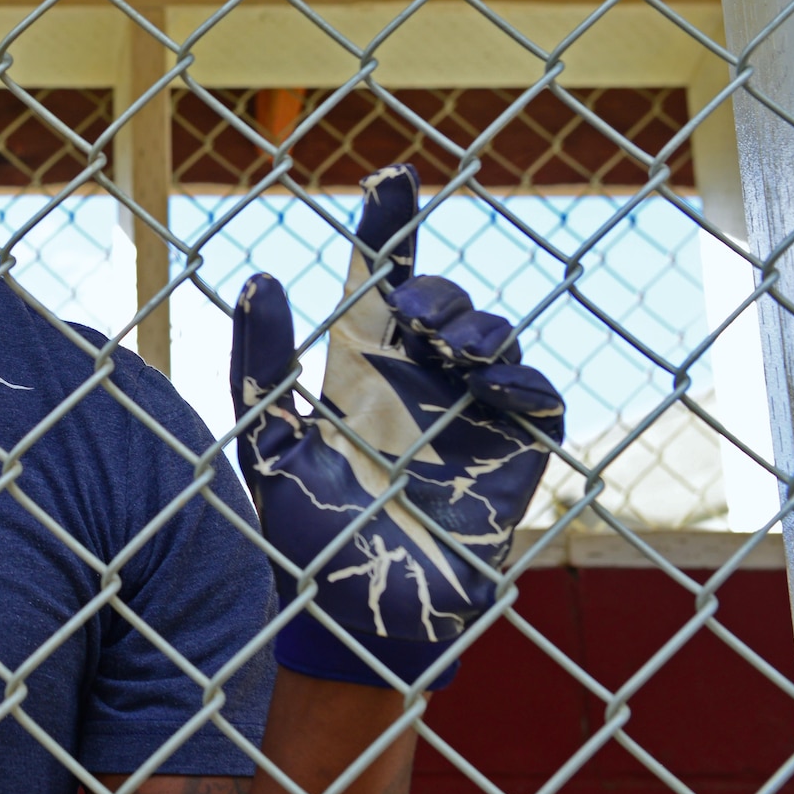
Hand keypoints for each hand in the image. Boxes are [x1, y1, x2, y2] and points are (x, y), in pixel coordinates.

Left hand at [230, 164, 563, 652]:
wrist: (359, 619)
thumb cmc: (306, 537)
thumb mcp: (269, 445)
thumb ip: (260, 366)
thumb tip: (259, 278)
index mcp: (360, 371)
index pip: (379, 281)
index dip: (389, 226)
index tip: (393, 174)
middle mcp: (420, 382)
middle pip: (445, 301)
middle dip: (437, 293)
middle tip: (412, 317)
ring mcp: (471, 414)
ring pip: (495, 334)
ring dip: (476, 326)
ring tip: (445, 350)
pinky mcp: (513, 452)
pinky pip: (534, 394)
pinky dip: (518, 379)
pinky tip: (488, 386)